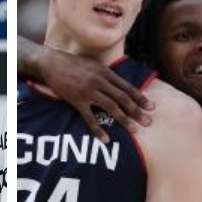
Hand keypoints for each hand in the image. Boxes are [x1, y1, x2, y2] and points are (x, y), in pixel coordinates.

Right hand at [34, 47, 152, 140]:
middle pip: (123, 98)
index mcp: (105, 72)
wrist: (51, 63)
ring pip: (111, 107)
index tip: (151, 107)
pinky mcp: (76, 100)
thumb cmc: (72, 63)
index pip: (127, 87)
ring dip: (124, 120)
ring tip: (134, 130)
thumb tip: (119, 84)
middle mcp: (99, 81)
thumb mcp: (93, 64)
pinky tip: (106, 139)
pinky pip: (89, 118)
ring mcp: (88, 91)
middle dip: (137, 111)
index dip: (140, 98)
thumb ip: (106, 74)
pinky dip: (98, 129)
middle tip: (148, 122)